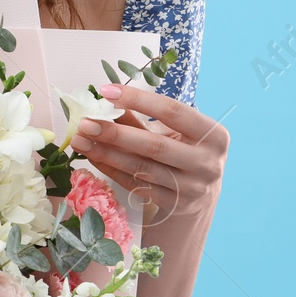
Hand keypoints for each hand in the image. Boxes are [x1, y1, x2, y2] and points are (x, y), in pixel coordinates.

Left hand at [67, 82, 227, 227]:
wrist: (202, 196)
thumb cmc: (186, 152)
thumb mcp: (176, 132)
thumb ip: (144, 118)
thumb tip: (106, 101)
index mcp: (215, 135)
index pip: (172, 111)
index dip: (138, 100)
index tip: (106, 91)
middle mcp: (207, 163)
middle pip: (154, 145)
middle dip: (115, 133)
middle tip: (85, 123)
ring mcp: (192, 188)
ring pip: (141, 168)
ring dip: (106, 153)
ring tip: (80, 140)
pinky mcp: (175, 205)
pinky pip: (136, 185)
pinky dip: (111, 170)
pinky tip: (93, 157)